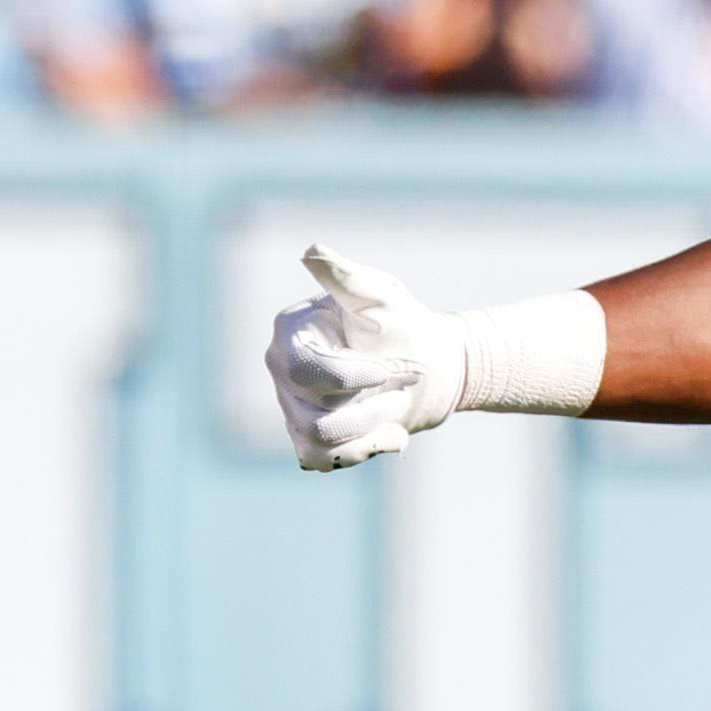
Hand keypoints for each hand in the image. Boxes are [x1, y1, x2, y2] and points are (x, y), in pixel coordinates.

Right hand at [263, 245, 466, 470]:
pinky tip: (392, 433)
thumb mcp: (383, 297)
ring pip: (318, 440)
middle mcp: (281, 369)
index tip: (385, 369)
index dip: (349, 378)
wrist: (430, 364)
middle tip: (405, 380)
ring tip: (398, 404)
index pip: (304, 370)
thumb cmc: (403, 323)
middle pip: (312, 412)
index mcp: (290, 332)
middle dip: (370, 402)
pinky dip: (363, 450)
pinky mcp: (308, 435)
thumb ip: (349, 279)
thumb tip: (312, 251)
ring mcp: (290, 404)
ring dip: (371, 427)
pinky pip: (321, 459)